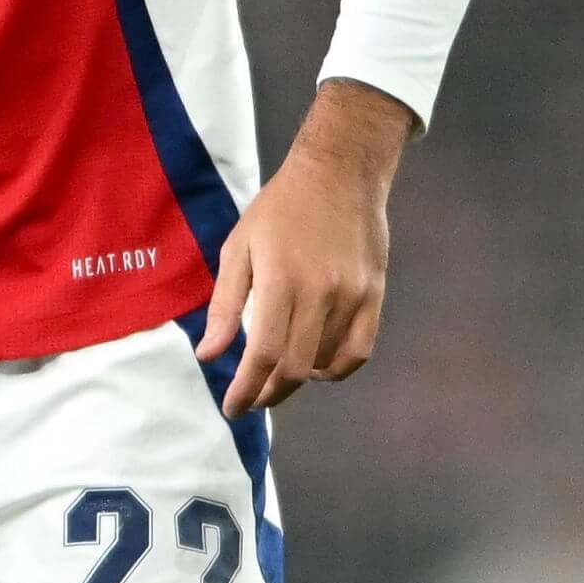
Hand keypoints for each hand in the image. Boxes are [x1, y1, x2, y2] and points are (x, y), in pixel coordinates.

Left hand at [200, 79, 412, 415]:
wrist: (340, 173)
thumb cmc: (280, 208)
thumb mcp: (238, 248)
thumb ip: (225, 306)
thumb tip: (209, 355)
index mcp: (280, 280)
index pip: (263, 355)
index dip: (246, 390)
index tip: (233, 409)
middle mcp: (320, 293)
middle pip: (296, 369)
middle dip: (269, 394)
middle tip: (253, 398)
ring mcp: (352, 295)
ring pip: (326, 363)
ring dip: (299, 380)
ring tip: (277, 375)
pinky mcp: (374, 294)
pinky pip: (359, 351)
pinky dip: (337, 369)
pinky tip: (318, 367)